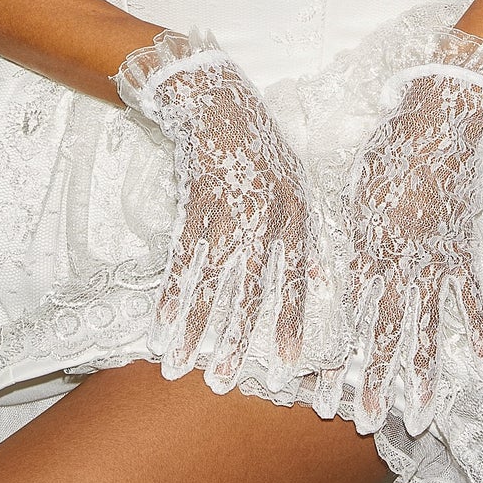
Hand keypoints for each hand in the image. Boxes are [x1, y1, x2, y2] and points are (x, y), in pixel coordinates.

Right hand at [115, 27, 313, 387]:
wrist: (219, 99)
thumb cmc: (262, 148)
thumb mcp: (296, 185)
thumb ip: (304, 236)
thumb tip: (321, 284)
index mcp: (295, 214)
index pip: (295, 281)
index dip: (287, 325)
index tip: (284, 368)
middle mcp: (265, 215)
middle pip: (250, 290)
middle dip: (235, 340)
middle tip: (223, 383)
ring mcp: (228, 207)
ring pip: (210, 280)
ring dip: (195, 327)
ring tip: (181, 365)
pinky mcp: (194, 200)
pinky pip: (181, 256)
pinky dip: (170, 293)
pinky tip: (160, 324)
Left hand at [344, 26, 482, 431]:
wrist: (440, 116)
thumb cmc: (387, 149)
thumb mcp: (356, 193)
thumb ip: (351, 241)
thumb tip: (337, 285)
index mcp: (368, 244)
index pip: (348, 310)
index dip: (336, 351)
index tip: (322, 391)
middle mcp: (401, 260)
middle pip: (386, 330)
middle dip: (374, 379)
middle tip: (367, 422)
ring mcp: (437, 257)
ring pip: (427, 325)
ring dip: (422, 371)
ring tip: (421, 413)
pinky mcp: (463, 247)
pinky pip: (470, 295)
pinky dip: (475, 326)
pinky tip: (478, 360)